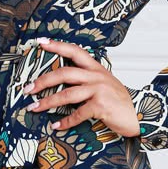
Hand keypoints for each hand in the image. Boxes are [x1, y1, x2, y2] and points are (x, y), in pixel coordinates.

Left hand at [22, 38, 139, 137]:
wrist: (139, 115)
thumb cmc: (119, 101)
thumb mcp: (105, 83)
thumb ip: (87, 79)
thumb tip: (63, 82)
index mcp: (96, 68)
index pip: (75, 51)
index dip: (57, 45)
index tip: (41, 43)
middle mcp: (96, 76)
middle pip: (64, 73)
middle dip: (43, 81)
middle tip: (27, 89)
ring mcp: (99, 90)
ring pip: (67, 94)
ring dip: (47, 102)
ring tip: (34, 108)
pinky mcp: (101, 106)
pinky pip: (78, 113)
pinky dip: (65, 121)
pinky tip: (56, 126)